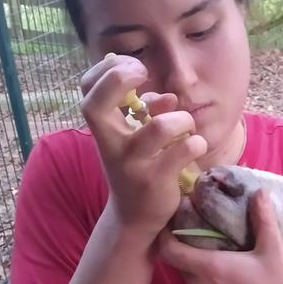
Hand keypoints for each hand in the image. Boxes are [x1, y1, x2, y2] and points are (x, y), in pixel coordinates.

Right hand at [79, 55, 207, 239]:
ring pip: (160, 127)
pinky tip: (195, 147)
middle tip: (145, 77)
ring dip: (182, 119)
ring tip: (186, 126)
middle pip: (96, 105)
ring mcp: (132, 164)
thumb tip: (167, 97)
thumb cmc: (136, 166)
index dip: (106, 68)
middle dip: (120, 80)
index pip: (86, 88)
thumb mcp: (133, 137)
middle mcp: (110, 144)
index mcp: (103, 129)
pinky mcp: (156, 181)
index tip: (134, 67)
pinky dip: (196, 143)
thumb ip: (146, 112)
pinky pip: (184, 150)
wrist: (135, 216)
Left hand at [159, 190, 282, 283]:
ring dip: (195, 265)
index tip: (175, 220)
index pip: (168, 249)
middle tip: (199, 231)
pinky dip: (204, 282)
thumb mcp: (274, 252)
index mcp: (208, 268)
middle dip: (184, 246)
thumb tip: (259, 192)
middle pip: (178, 262)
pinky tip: (224, 278)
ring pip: (188, 278)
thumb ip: (264, 220)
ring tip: (214, 252)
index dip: (166, 234)